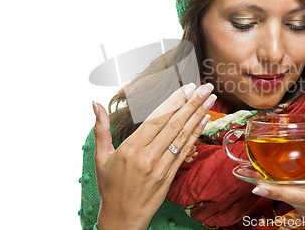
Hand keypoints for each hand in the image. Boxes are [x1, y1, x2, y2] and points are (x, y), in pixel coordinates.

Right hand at [93, 83, 215, 229]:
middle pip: (174, 124)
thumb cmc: (110, 186)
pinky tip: (204, 120)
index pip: (157, 119)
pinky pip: (185, 151)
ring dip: (198, 115)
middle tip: (205, 87)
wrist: (122, 217)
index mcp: (131, 149)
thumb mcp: (101, 157)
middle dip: (192, 103)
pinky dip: (196, 134)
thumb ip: (101, 128)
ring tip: (210, 99)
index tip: (187, 88)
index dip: (174, 102)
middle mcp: (148, 156)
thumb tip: (95, 104)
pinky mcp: (170, 175)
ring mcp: (161, 167)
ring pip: (183, 136)